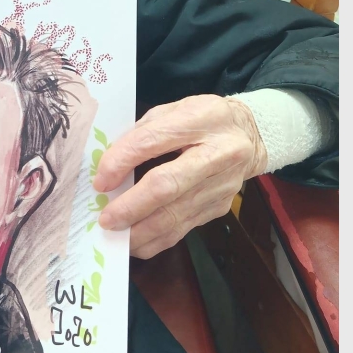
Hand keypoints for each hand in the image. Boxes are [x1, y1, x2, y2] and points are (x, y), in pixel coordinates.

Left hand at [92, 95, 266, 258]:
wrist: (252, 134)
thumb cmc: (203, 118)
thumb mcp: (174, 110)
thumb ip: (143, 132)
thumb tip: (108, 166)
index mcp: (203, 119)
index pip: (154, 141)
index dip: (123, 161)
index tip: (100, 180)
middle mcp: (218, 154)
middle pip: (168, 186)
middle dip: (131, 206)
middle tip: (105, 219)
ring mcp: (222, 185)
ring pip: (175, 215)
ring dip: (140, 231)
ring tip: (114, 236)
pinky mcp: (220, 207)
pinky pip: (183, 228)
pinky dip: (155, 240)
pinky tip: (135, 242)